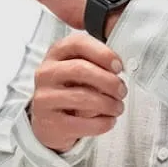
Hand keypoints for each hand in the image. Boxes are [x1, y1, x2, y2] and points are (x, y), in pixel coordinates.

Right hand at [28, 32, 127, 152]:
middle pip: (80, 69)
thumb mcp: (78, 70)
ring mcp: (45, 98)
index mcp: (56, 54)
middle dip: (109, 81)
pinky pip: (81, 123)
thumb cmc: (70, 90)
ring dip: (108, 104)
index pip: (77, 43)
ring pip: (83, 97)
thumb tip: (118, 71)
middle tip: (122, 91)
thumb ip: (95, 64)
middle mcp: (46, 73)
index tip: (119, 67)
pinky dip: (102, 123)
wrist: (48, 121)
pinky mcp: (49, 122)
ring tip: (117, 107)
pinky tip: (108, 121)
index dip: (102, 53)